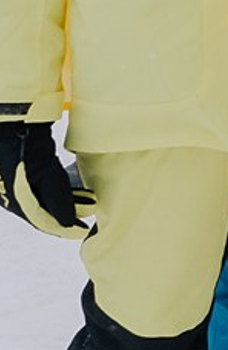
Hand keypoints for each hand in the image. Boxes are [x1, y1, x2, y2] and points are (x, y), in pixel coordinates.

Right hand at [0, 118, 88, 236]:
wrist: (15, 117)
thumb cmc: (26, 142)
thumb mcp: (45, 172)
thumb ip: (57, 197)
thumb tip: (70, 223)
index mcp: (14, 198)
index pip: (41, 219)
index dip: (63, 228)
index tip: (84, 232)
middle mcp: (13, 193)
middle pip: (44, 212)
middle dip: (68, 217)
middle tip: (90, 221)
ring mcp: (19, 182)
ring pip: (47, 200)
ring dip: (69, 204)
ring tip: (92, 204)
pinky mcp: (29, 170)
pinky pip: (46, 187)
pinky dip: (63, 191)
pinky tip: (82, 192)